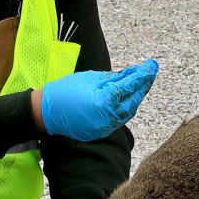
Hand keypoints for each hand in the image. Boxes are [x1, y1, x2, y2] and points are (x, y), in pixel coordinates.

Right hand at [35, 59, 159, 140]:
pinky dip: (126, 107)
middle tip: (150, 73)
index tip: (151, 66)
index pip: (129, 86)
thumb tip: (131, 74)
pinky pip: (119, 118)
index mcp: (104, 101)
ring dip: (136, 97)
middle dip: (142, 86)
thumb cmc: (65, 91)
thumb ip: (112, 78)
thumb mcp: (90, 79)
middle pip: (133, 101)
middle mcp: (108, 117)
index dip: (142, 75)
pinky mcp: (102, 131)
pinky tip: (129, 98)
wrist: (46, 113)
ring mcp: (105, 127)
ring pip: (128, 111)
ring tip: (142, 84)